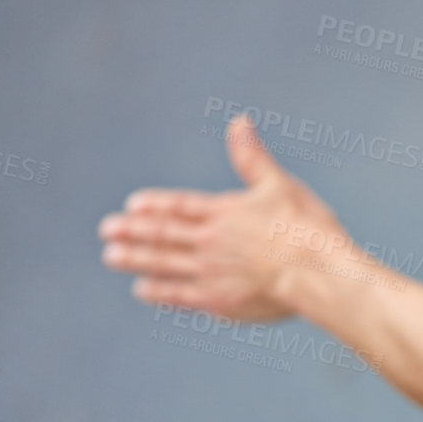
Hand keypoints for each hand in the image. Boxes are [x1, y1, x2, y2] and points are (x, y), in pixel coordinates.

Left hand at [97, 114, 345, 321]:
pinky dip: (159, 292)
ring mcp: (210, 272)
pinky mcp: (218, 300)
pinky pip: (179, 295)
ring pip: (162, 263)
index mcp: (223, 212)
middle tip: (106, 230)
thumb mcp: (280, 185)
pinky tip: (143, 289)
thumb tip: (238, 121)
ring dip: (135, 260)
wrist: (316, 272)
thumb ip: (252, 158)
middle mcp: (209, 241)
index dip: (154, 205)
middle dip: (132, 231)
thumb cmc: (305, 228)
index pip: (179, 206)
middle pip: (162, 234)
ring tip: (111, 257)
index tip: (132, 205)